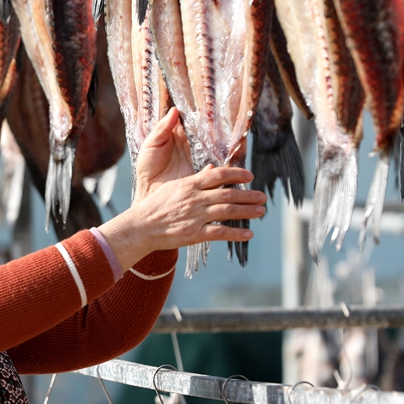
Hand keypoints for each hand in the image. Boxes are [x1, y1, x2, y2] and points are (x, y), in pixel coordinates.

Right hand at [98, 109, 267, 269]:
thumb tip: (212, 169)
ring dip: (247, 212)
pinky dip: (236, 234)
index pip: (218, 175)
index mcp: (190, 185)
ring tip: (260, 212)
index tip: (250, 176)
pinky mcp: (195, 234)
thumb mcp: (174, 187)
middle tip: (262, 197)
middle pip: (228, 194)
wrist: (142, 226)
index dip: (236, 174)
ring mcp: (196, 216)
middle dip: (248, 195)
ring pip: (228, 212)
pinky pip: (220, 233)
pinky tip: (248, 234)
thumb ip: (195, 179)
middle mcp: (195, 199)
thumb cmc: (156, 205)